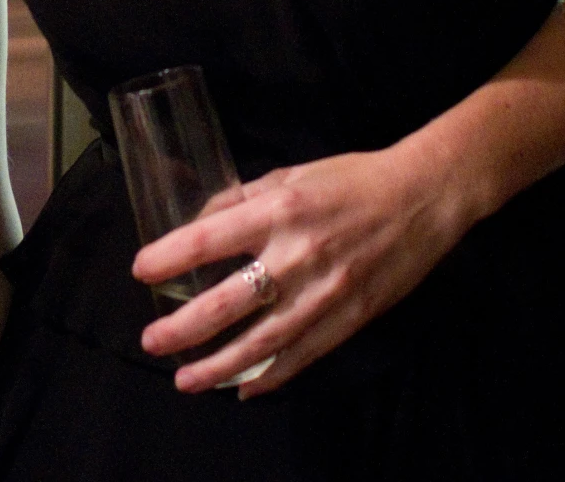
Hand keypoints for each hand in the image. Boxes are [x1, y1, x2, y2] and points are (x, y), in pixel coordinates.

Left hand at [129, 134, 478, 396]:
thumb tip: (198, 224)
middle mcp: (297, 254)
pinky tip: (243, 389)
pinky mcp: (349, 317)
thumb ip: (242, 199)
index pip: (209, 239)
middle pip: (227, 301)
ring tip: (185, 380)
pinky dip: (271, 376)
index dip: (169, 258)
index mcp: (279, 210)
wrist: (422, 198)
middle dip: (182, 328)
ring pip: (260, 341)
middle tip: (151, 341)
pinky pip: (302, 355)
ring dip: (218, 365)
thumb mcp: (290, 174)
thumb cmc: (351, 180)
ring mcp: (324, 292)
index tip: (141, 272)